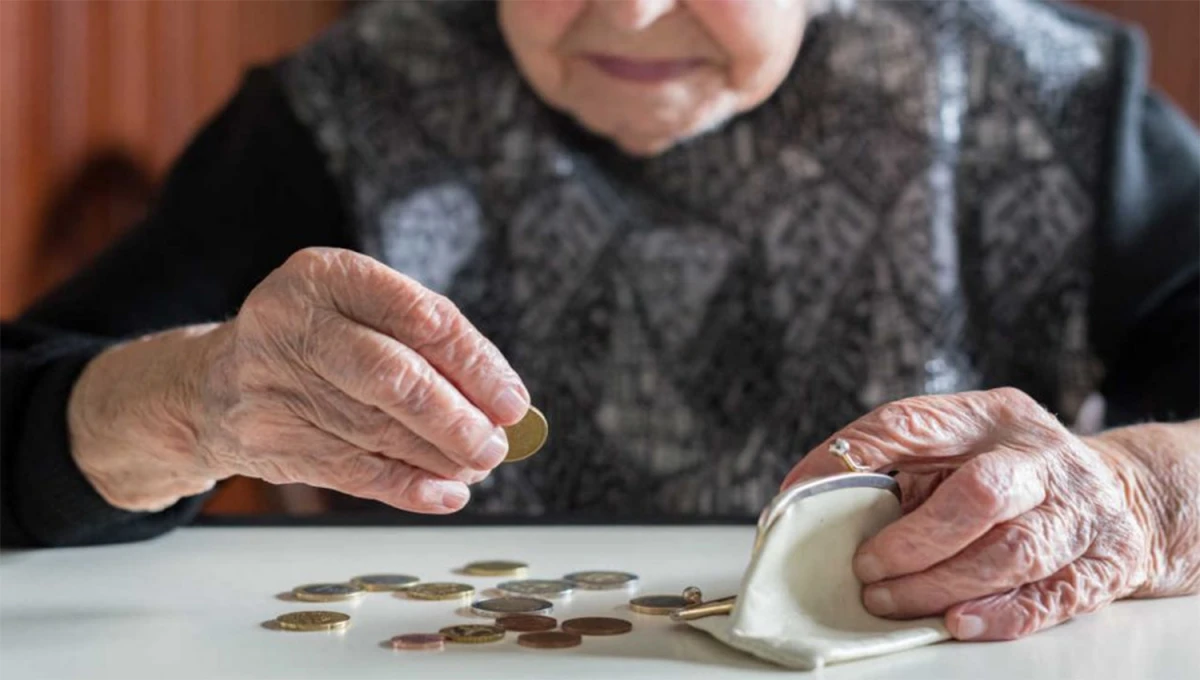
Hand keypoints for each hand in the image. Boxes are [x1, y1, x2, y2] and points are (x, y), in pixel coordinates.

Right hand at [73, 248, 528, 513]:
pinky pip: (354, 472)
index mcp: (325, 275)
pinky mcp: (271, 440)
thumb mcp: (357, 310)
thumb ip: (424, 342)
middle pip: (392, 377)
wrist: (214, 384)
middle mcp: (293, 323)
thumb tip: (501, 402)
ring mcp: (275, 384)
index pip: (419, 316)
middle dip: (455, 418)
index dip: (475, 363)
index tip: (512, 400)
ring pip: (377, 431)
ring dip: (440, 457)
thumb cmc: (315, 341)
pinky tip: (445, 493)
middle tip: (495, 445)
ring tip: (478, 465)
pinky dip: (408, 487)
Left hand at [781, 388, 1159, 640]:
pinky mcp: (1101, 563)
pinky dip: (999, 614)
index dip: (854, 456)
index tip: (803, 493)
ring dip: (941, 584)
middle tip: (864, 567)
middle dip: (913, 539)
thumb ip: (894, 461)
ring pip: (1013, 552)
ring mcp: (1078, 511)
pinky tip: (956, 622)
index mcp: (990, 417)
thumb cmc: (1011, 472)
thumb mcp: (959, 445)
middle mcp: (1040, 457)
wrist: (1122, 494)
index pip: (913, 423)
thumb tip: (806, 495)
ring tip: (890, 601)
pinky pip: (1050, 596)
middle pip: (981, 493)